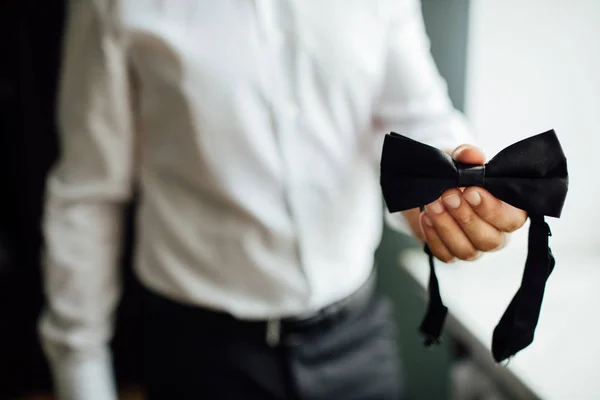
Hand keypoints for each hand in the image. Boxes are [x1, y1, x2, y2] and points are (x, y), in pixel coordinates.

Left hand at [402, 144, 527, 261]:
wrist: (433, 183)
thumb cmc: (457, 172)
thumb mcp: (461, 159)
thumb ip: (468, 156)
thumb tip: (470, 154)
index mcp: (509, 210)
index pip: (511, 220)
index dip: (491, 208)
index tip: (471, 190)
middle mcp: (496, 233)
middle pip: (490, 240)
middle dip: (466, 217)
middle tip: (448, 195)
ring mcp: (474, 246)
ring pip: (467, 251)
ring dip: (447, 226)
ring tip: (432, 204)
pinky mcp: (451, 253)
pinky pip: (446, 255)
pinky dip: (433, 237)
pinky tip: (426, 218)